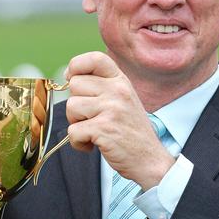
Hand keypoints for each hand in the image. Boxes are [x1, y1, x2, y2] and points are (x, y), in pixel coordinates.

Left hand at [65, 52, 173, 189]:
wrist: (149, 160)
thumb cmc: (131, 132)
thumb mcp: (123, 100)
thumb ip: (103, 87)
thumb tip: (69, 77)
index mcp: (121, 81)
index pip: (94, 58)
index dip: (76, 66)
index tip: (72, 79)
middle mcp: (118, 91)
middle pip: (75, 85)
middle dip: (76, 104)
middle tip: (90, 119)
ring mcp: (111, 109)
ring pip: (71, 107)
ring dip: (76, 124)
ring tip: (93, 132)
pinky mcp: (103, 129)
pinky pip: (73, 131)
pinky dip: (78, 143)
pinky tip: (92, 146)